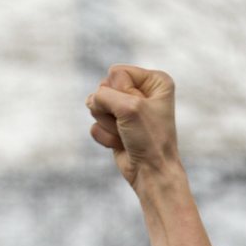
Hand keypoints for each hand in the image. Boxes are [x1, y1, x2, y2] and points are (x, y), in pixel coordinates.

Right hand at [85, 64, 180, 188]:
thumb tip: (90, 101)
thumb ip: (102, 94)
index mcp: (155, 81)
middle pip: (105, 87)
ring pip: (97, 105)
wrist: (152, 173)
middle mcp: (142, 92)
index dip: (122, 93)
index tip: (139, 111)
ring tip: (127, 135)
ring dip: (109, 124)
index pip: (117, 72)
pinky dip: (106, 136)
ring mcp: (127, 109)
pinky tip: (122, 144)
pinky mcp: (116, 125)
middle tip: (131, 125)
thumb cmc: (149, 139)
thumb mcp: (128, 107)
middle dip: (113, 109)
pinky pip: (96, 123)